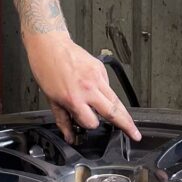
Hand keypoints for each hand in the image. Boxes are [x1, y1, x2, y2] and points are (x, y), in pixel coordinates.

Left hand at [23, 32, 140, 142]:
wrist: (50, 45)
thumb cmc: (46, 69)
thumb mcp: (51, 100)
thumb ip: (63, 120)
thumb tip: (70, 136)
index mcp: (74, 98)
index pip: (92, 122)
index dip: (90, 126)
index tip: (87, 124)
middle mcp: (88, 88)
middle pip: (114, 112)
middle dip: (126, 125)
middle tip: (135, 135)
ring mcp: (97, 77)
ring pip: (116, 99)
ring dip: (125, 113)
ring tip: (131, 123)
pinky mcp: (101, 68)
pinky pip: (109, 86)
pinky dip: (107, 94)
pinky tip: (99, 94)